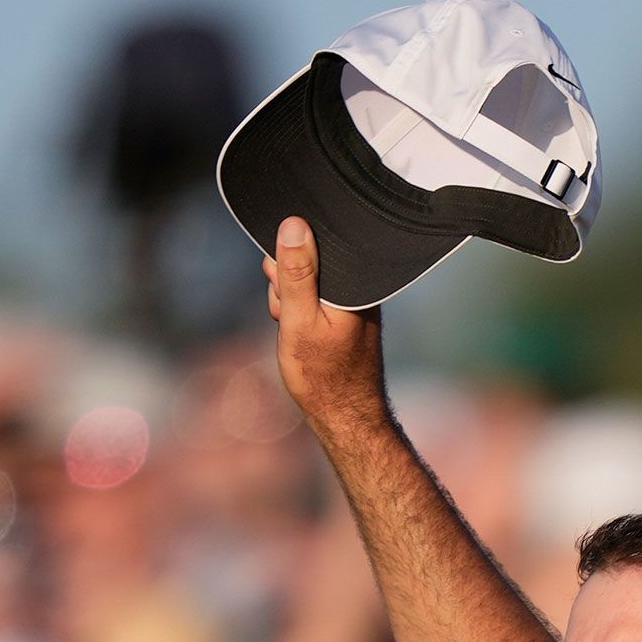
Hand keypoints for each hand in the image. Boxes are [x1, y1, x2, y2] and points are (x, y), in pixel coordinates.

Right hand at [266, 218, 389, 440]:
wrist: (345, 417)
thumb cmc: (323, 375)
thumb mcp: (299, 320)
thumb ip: (296, 274)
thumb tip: (293, 224)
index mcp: (356, 280)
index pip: (312, 241)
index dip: (286, 260)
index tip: (280, 287)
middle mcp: (361, 284)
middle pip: (307, 261)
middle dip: (286, 285)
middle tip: (287, 316)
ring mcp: (355, 299)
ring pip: (307, 281)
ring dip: (291, 302)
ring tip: (295, 330)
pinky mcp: (348, 312)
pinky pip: (316, 298)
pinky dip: (302, 313)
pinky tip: (303, 335)